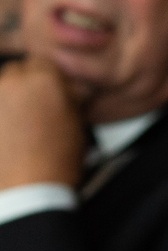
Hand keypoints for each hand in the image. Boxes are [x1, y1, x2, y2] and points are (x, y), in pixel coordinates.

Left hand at [0, 56, 84, 188]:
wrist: (29, 188)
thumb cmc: (57, 159)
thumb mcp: (77, 121)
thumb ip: (69, 95)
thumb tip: (66, 86)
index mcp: (42, 79)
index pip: (41, 62)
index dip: (47, 78)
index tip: (50, 92)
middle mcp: (11, 82)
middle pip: (15, 70)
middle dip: (24, 86)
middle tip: (34, 108)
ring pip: (1, 88)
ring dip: (8, 99)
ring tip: (18, 124)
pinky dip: (2, 115)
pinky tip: (9, 133)